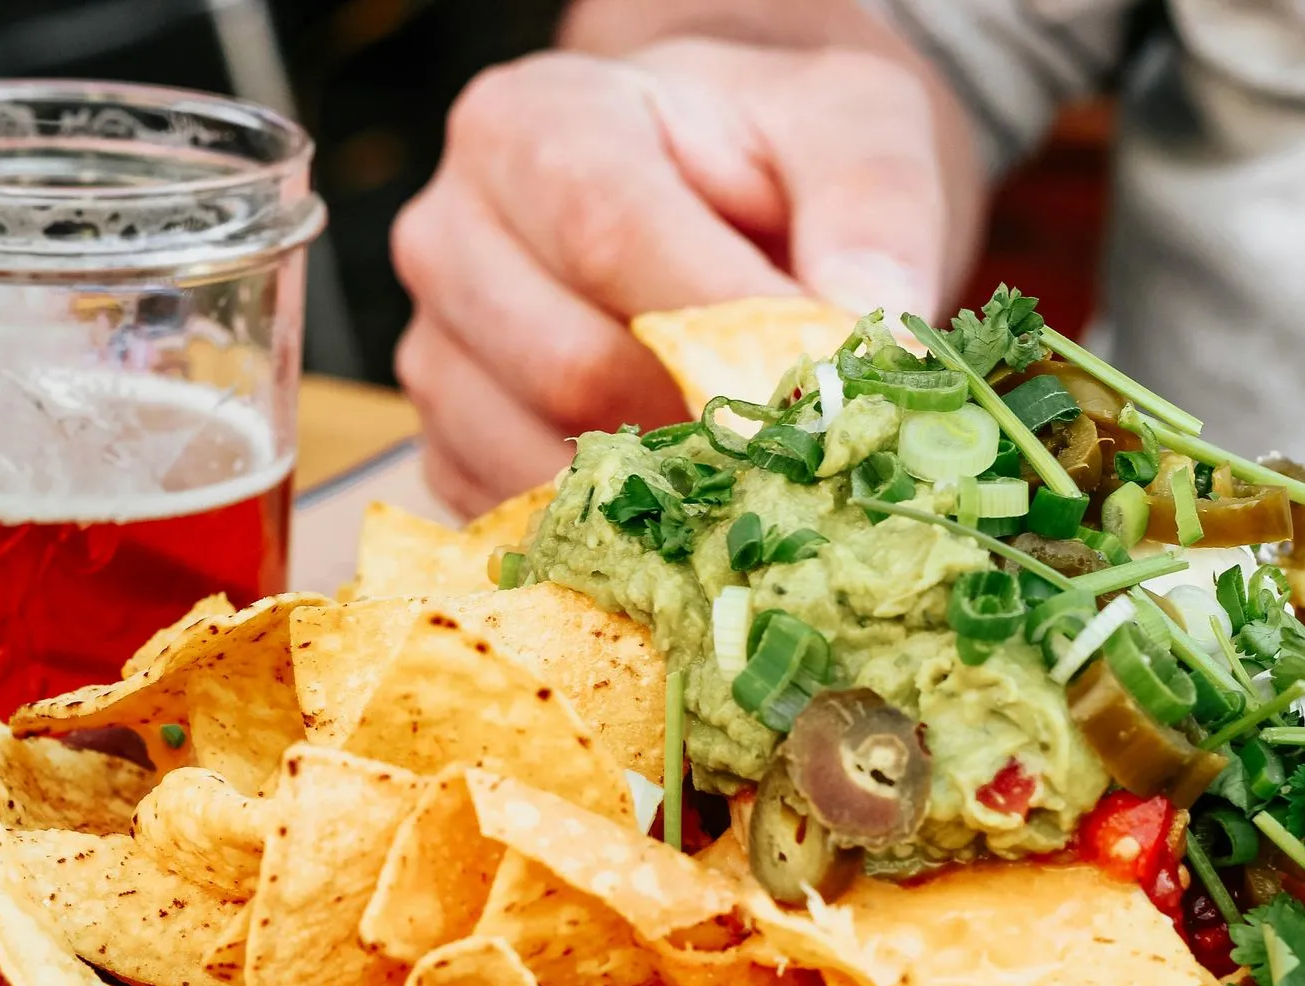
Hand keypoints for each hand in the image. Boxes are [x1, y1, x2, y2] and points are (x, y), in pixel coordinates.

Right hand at [392, 37, 972, 514]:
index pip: (605, 234)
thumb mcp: (847, 125)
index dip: (718, 323)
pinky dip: (614, 542)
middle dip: (703, 427)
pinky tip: (686, 509)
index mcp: (528, 125)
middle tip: (808, 451)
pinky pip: (520, 525)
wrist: (700, 197)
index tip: (822, 381)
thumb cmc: (764, 154)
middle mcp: (448, 238)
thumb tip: (867, 325)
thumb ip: (873, 206)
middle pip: (566, 368)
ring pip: (535, 466)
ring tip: (754, 477)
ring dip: (661, 499)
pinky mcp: (440, 450)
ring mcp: (431, 356)